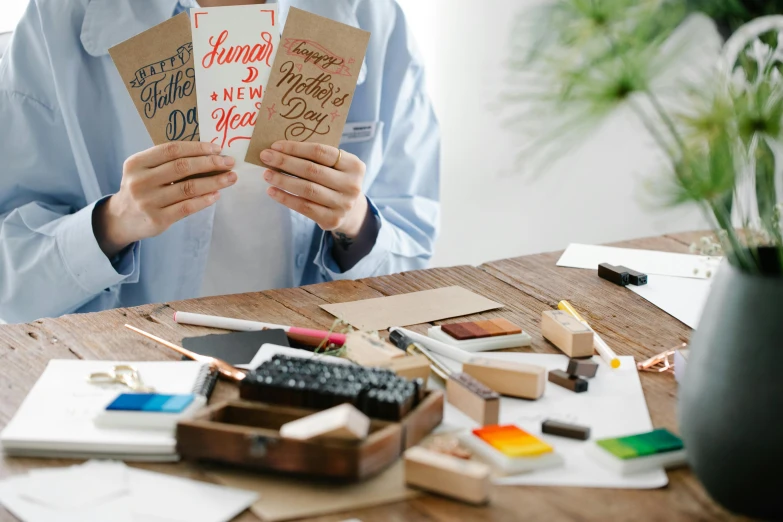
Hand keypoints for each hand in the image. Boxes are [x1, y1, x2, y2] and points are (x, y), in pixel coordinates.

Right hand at [94, 142, 236, 257]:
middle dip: (210, 163)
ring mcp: (148, 202)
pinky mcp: (157, 219)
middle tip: (229, 162)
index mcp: (136, 163)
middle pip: (182, 167)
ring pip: (188, 188)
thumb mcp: (144, 170)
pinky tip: (216, 195)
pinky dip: (204, 200)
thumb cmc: (141, 189)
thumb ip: (167, 162)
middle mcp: (140, 181)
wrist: (121, 219)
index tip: (217, 148)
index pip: (171, 150)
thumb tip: (207, 155)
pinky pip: (186, 207)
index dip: (197, 148)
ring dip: (213, 182)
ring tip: (230, 178)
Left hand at [260, 142, 367, 238]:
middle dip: (285, 162)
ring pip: (307, 189)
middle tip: (266, 157)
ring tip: (267, 174)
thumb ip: (316, 157)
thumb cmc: (336, 181)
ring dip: (283, 180)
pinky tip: (272, 191)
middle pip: (312, 170)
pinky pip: (304, 207)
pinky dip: (285, 198)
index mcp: (354, 165)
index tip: (275, 146)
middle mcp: (352, 185)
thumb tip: (281, 149)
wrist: (351, 211)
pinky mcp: (333, 220)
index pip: (320, 152)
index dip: (296, 148)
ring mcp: (344, 204)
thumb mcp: (336, 166)